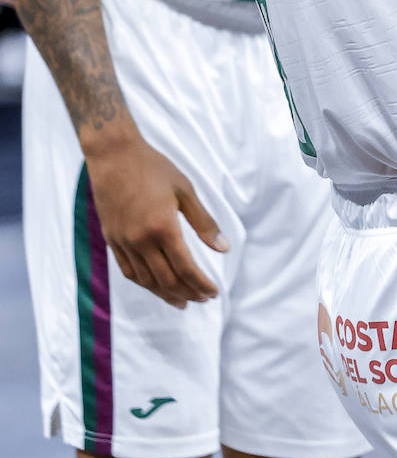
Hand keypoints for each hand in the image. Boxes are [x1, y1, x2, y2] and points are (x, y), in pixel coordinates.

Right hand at [87, 136, 228, 308]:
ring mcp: (123, 242)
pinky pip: (128, 271)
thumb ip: (204, 222)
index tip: (214, 293)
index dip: (201, 284)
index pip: (186, 268)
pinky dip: (144, 283)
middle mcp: (141, 241)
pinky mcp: (112, 240)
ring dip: (166, 294)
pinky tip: (155, 286)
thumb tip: (224, 248)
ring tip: (182, 301)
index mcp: (163, 228)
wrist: (114, 156)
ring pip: (146, 280)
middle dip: (187, 293)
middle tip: (202, 299)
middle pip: (167, 280)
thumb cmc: (154, 168)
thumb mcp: (185, 190)